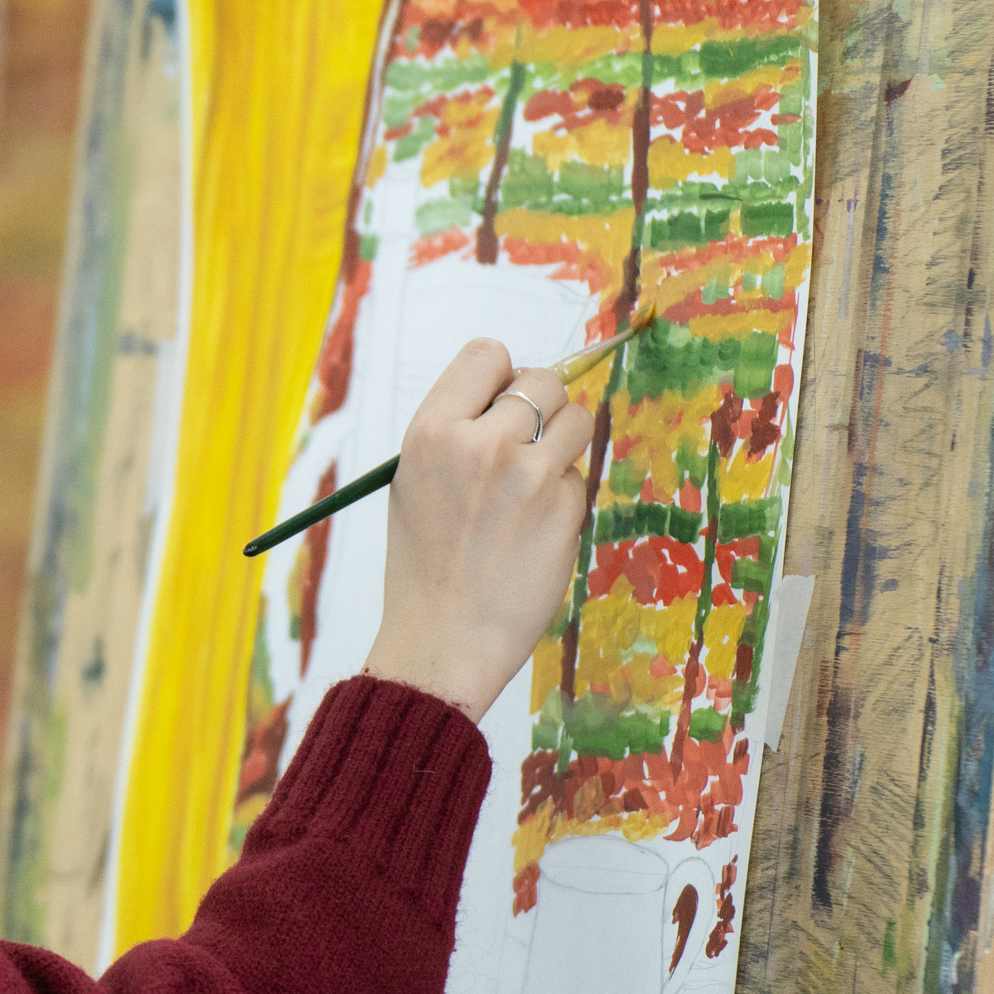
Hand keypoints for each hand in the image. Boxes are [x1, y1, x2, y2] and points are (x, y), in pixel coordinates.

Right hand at [359, 339, 598, 719]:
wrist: (444, 640)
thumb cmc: (424, 563)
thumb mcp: (414, 481)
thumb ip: (457, 430)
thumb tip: (513, 394)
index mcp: (432, 431)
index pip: (487, 354)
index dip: (499, 376)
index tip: (497, 402)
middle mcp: (482, 444)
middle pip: (543, 379)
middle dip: (540, 404)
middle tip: (522, 442)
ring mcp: (530, 476)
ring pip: (577, 419)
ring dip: (562, 443)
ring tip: (529, 485)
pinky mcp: (566, 510)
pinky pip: (579, 476)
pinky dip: (563, 496)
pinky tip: (532, 529)